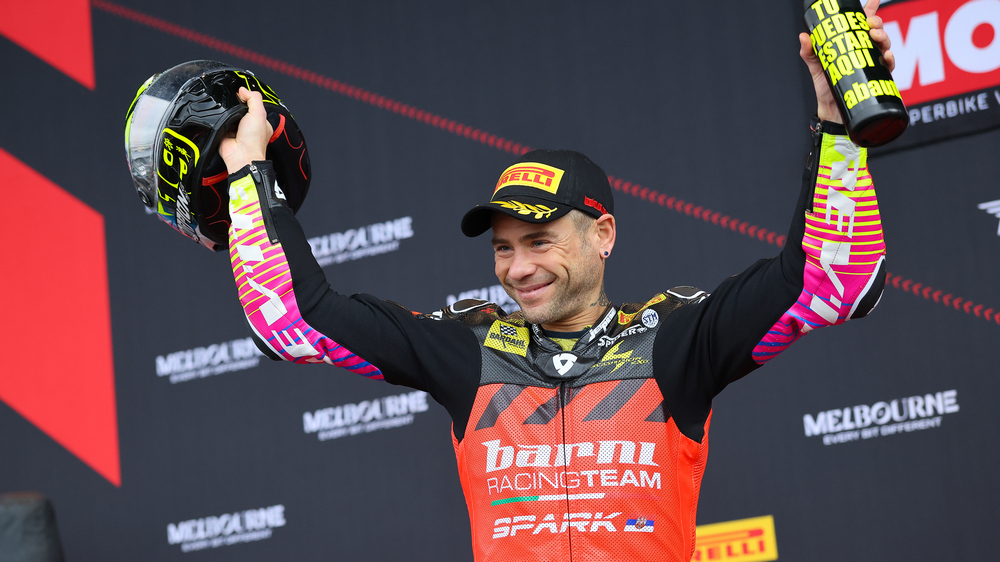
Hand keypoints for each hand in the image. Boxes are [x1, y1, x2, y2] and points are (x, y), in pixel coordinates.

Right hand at [219, 87, 272, 173]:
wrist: (241, 155)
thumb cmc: (254, 140)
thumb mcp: (259, 113)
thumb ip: (253, 98)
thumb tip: (243, 90)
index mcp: (260, 121)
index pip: (253, 104)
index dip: (247, 98)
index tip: (242, 94)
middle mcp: (249, 125)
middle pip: (240, 108)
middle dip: (236, 106)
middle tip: (235, 107)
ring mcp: (236, 128)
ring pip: (229, 113)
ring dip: (228, 112)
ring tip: (230, 115)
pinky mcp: (225, 131)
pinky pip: (220, 120)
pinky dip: (220, 119)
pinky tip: (223, 120)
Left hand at [798, 0, 895, 123]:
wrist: (832, 111)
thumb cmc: (827, 87)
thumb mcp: (816, 66)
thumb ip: (809, 51)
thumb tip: (804, 36)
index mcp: (853, 45)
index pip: (863, 24)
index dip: (870, 10)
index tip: (872, 1)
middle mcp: (866, 52)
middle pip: (876, 31)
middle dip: (876, 23)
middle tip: (869, 24)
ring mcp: (874, 63)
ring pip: (884, 45)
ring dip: (883, 37)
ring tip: (875, 35)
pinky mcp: (879, 78)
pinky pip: (889, 66)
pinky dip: (890, 58)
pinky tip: (887, 55)